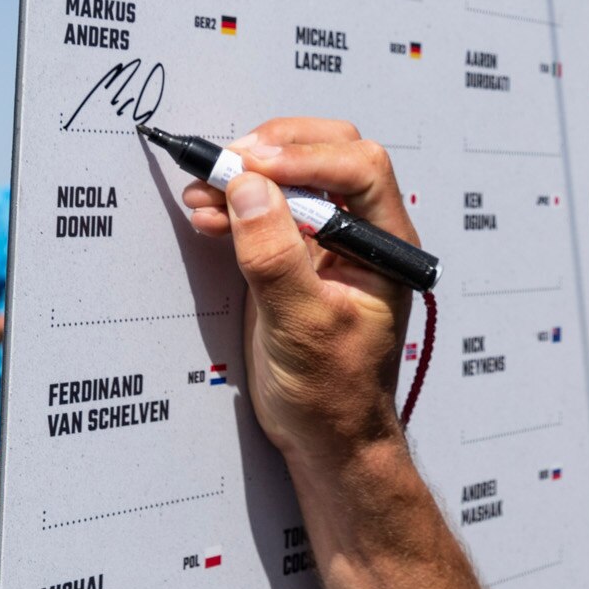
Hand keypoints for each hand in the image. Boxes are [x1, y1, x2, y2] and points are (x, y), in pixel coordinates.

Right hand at [178, 116, 419, 482]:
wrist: (325, 437)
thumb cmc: (335, 393)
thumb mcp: (304, 326)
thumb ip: (276, 257)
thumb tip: (250, 188)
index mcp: (386, 244)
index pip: (360, 168)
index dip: (306, 157)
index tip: (253, 168)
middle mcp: (360, 233)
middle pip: (329, 154)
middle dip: (275, 151)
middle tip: (228, 163)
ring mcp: (325, 240)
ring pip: (292, 176)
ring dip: (245, 176)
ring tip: (202, 189)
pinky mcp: (291, 255)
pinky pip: (264, 209)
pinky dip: (233, 204)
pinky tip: (205, 212)